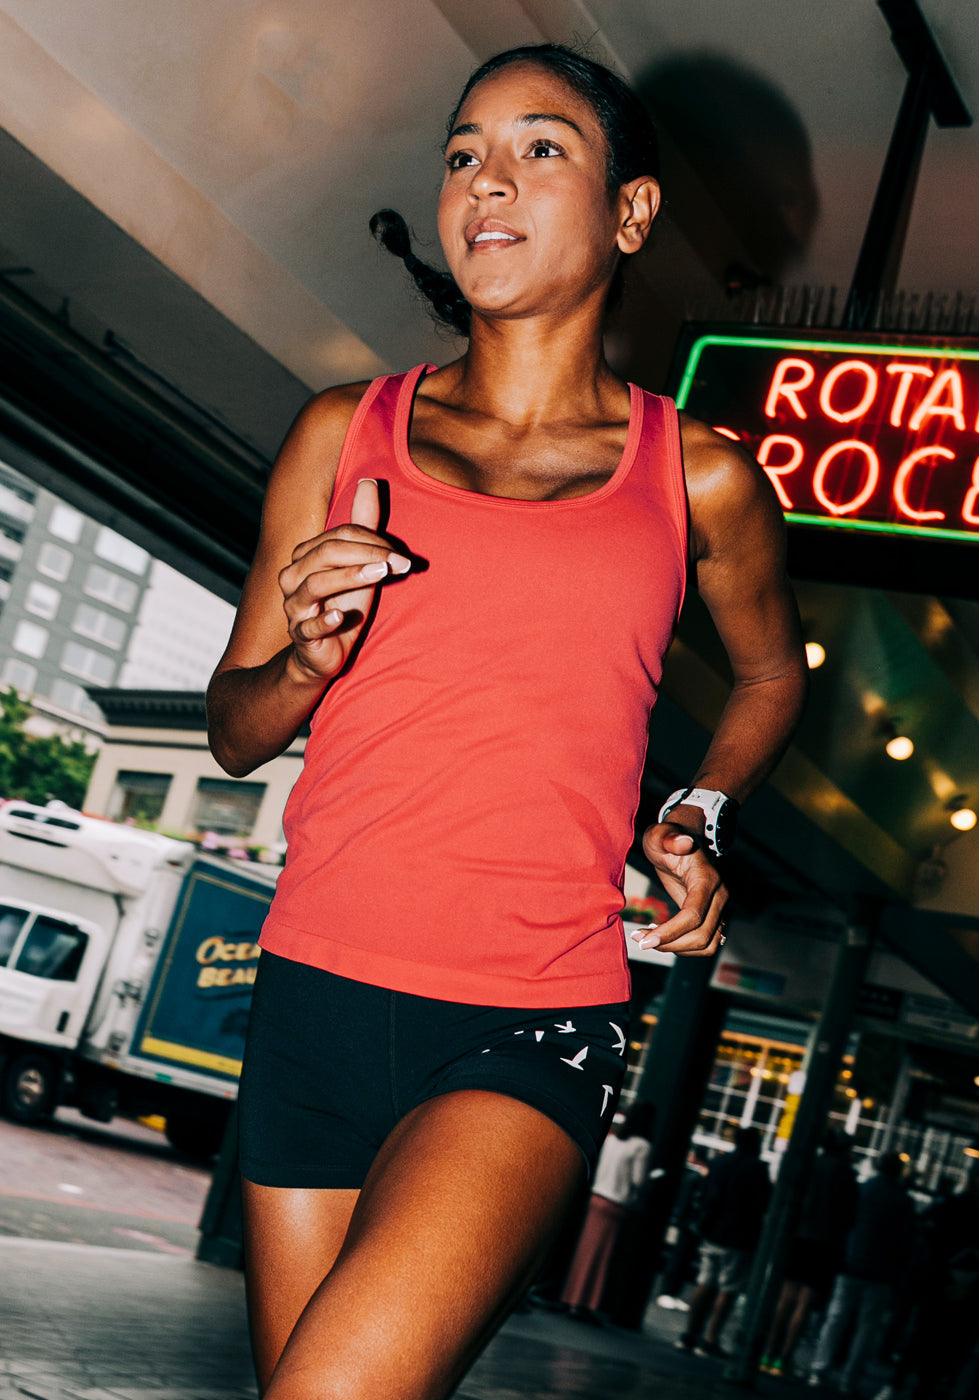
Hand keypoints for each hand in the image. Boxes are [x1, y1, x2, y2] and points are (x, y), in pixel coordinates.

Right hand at [278, 478, 410, 683]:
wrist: (323, 652)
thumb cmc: (343, 603)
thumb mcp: (359, 565)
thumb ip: (364, 526)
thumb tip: (369, 481)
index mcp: (306, 556)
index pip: (338, 536)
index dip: (372, 541)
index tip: (402, 556)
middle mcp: (294, 577)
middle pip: (326, 554)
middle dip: (367, 555)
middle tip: (400, 564)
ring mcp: (295, 607)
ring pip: (315, 584)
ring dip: (350, 577)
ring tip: (381, 575)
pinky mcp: (301, 636)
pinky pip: (307, 627)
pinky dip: (323, 621)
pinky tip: (341, 617)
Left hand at [632, 822, 727, 956]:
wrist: (680, 841)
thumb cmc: (666, 839)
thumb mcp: (660, 834)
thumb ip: (669, 837)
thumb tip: (684, 841)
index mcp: (707, 880)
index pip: (693, 915)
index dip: (671, 932)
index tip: (645, 940)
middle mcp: (719, 897)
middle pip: (702, 936)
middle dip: (669, 944)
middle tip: (639, 939)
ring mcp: (719, 909)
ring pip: (707, 945)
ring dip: (677, 949)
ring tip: (649, 938)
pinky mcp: (713, 917)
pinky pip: (705, 943)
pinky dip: (684, 947)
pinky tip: (662, 936)